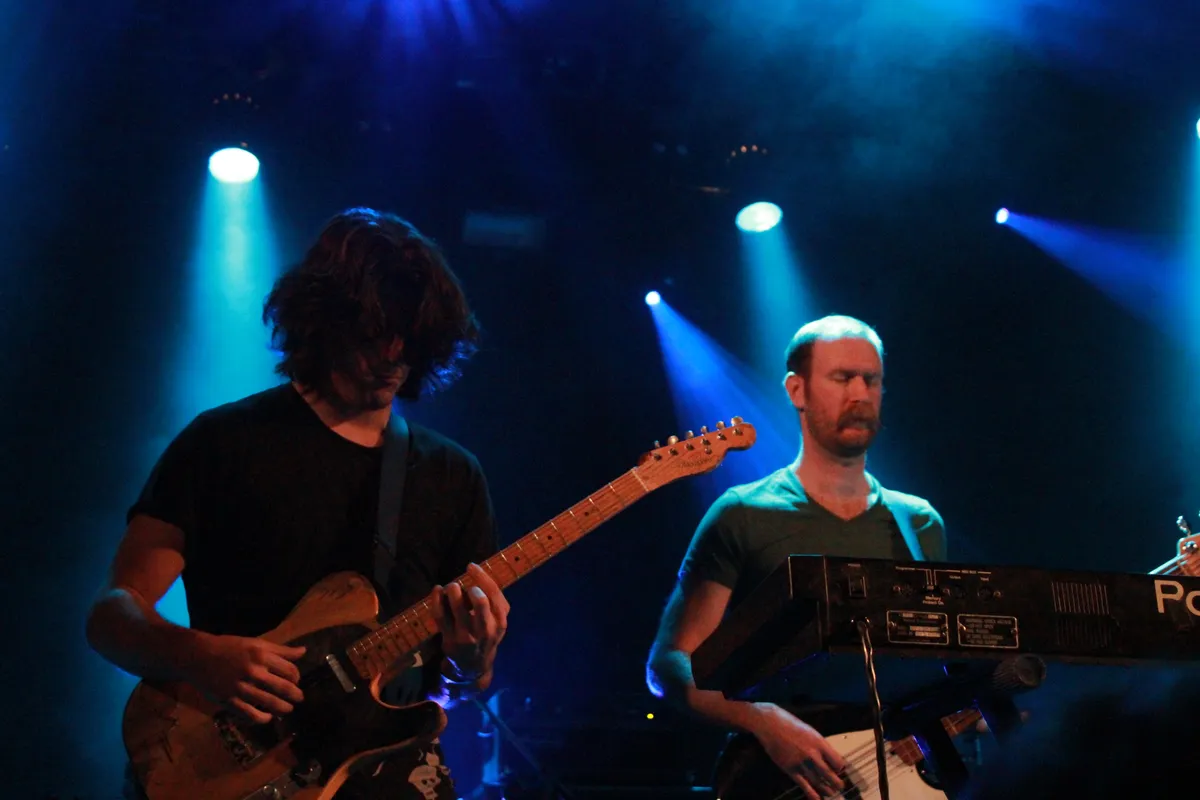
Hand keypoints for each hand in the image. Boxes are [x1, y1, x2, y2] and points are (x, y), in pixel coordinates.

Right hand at [186, 634, 305, 724]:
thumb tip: (304, 651)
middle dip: (296, 695)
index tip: (296, 681)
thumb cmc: (229, 647)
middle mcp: (254, 672)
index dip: (297, 677)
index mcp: (262, 655)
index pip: (290, 670)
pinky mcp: (230, 701)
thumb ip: (281, 650)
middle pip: (284, 688)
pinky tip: (267, 717)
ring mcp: (242, 688)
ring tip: (287, 709)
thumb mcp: (256, 643)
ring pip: (271, 704)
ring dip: (283, 709)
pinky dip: (263, 719)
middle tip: (299, 698)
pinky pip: (252, 715)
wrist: (198, 656)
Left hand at [432, 563, 508, 680]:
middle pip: (480, 602)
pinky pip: (440, 615)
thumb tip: (479, 574)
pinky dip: (436, 599)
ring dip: (452, 591)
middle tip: (462, 585)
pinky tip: (436, 590)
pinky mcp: (450, 639)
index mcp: (500, 621)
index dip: (482, 576)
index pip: (494, 594)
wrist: (474, 665)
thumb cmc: (486, 634)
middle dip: (470, 587)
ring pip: (457, 607)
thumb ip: (496, 602)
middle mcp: (485, 629)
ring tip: (450, 587)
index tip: (470, 566)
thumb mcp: (498, 621)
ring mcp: (467, 635)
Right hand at [750, 703, 845, 798]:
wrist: (771, 724)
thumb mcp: (810, 732)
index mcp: (819, 743)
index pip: (837, 762)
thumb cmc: (790, 725)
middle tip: (839, 787)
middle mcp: (812, 754)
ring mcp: (801, 762)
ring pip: (818, 782)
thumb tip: (828, 757)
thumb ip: (819, 745)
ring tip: (830, 793)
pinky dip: (811, 793)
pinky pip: (803, 784)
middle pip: (829, 775)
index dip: (839, 768)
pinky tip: (817, 798)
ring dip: (826, 790)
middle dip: (837, 783)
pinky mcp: (790, 768)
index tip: (838, 770)